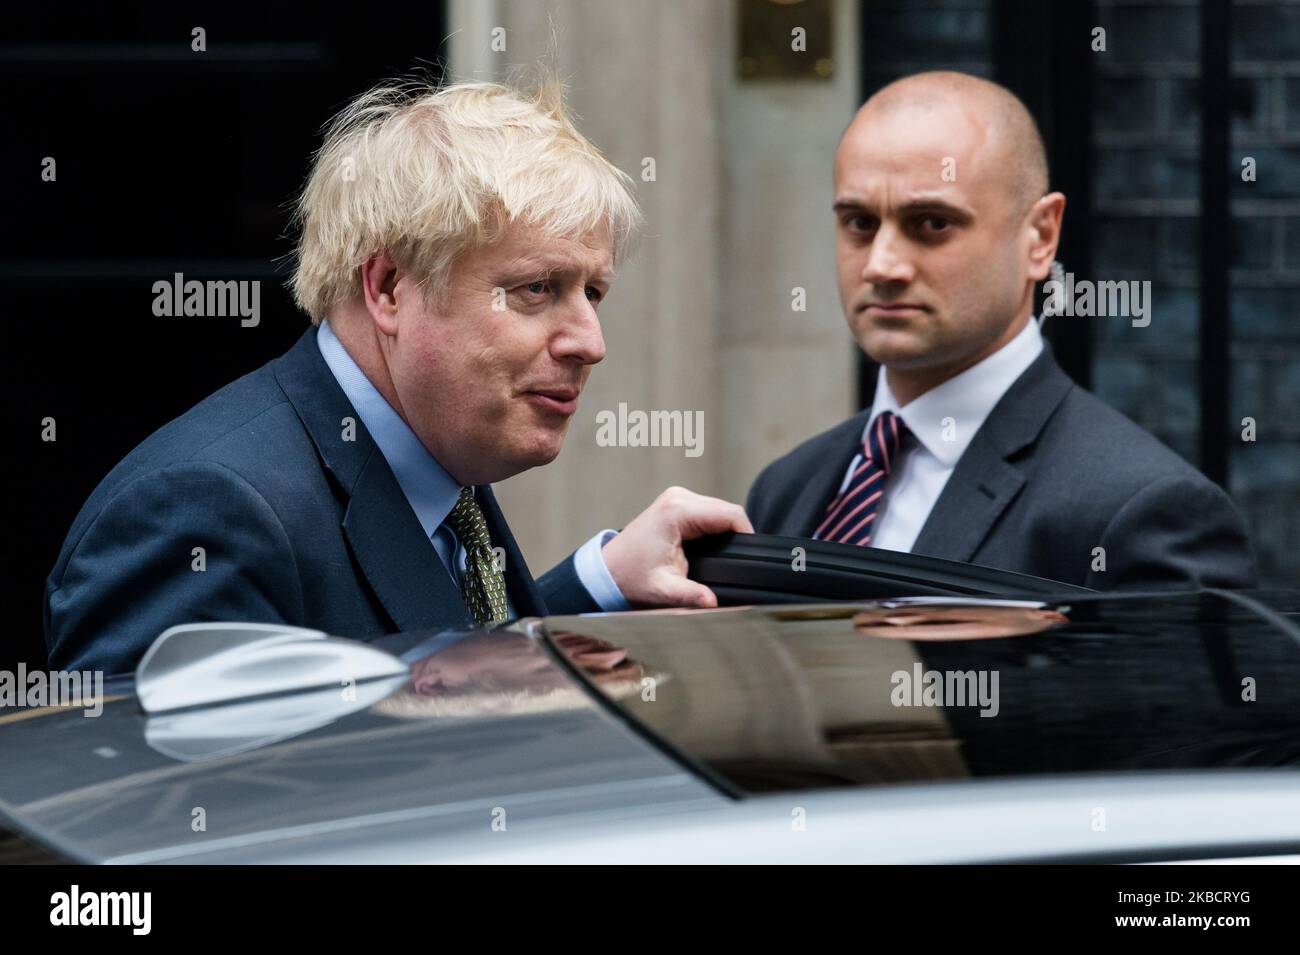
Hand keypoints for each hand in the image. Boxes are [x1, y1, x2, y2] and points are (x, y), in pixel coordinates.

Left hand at [600, 486, 752, 608]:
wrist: (607, 570)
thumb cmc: (630, 577)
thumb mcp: (664, 590)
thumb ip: (692, 596)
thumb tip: (714, 603)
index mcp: (677, 512)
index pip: (730, 514)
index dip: (747, 534)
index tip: (752, 558)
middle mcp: (678, 498)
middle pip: (727, 510)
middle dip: (737, 535)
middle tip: (738, 564)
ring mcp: (677, 497)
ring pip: (720, 509)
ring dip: (727, 530)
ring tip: (726, 558)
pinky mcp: (676, 503)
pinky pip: (709, 511)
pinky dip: (715, 527)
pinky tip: (714, 547)